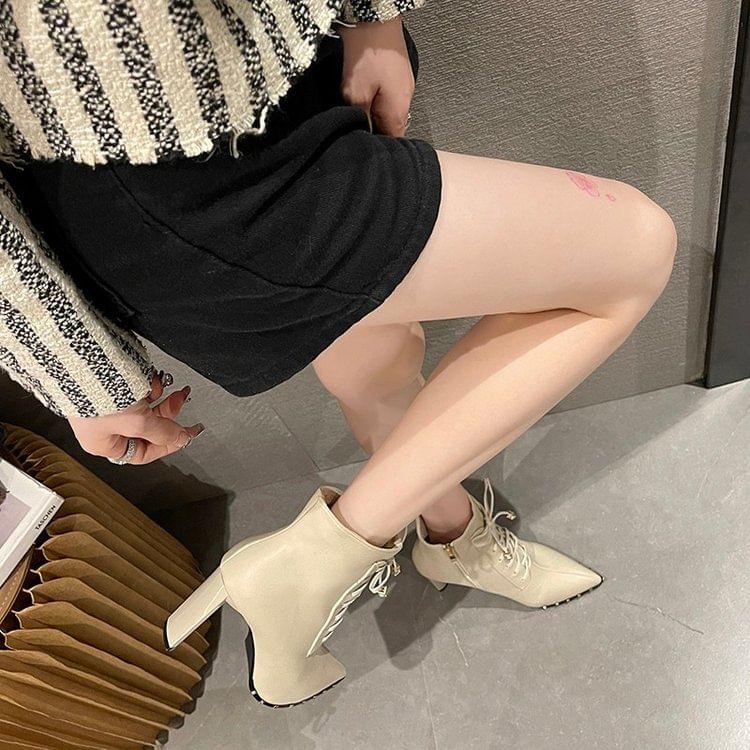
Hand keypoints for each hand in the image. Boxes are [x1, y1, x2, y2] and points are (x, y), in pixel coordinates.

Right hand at [68, 371, 203, 464]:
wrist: (84, 359)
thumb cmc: (97, 394)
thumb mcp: (138, 422)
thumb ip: (163, 433)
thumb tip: (180, 439)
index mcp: (103, 443)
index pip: (143, 453)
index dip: (168, 443)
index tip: (187, 433)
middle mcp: (104, 426)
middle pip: (147, 426)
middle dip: (165, 411)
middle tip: (179, 399)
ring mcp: (107, 403)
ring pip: (144, 404)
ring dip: (155, 393)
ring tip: (156, 383)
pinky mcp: (111, 383)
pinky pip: (137, 387)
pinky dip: (145, 381)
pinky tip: (145, 375)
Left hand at [339, 17, 414, 136]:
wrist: (373, 16)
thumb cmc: (368, 50)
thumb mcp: (356, 93)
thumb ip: (360, 120)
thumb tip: (362, 136)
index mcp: (399, 111)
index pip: (392, 142)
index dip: (377, 148)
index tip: (364, 148)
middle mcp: (405, 100)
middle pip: (390, 127)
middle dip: (373, 130)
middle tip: (355, 129)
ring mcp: (402, 85)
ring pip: (387, 111)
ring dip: (372, 113)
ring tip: (357, 108)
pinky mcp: (395, 73)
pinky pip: (385, 94)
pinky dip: (374, 98)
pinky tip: (363, 91)